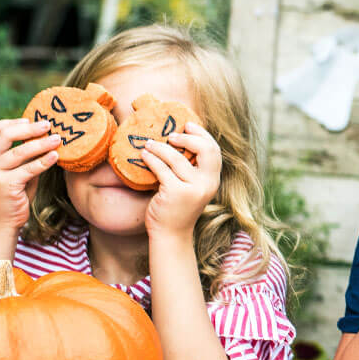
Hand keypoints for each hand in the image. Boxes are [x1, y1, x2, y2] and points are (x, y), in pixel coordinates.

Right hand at [0, 118, 59, 230]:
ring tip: (58, 139)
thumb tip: (47, 140)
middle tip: (48, 124)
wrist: (5, 221)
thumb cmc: (16, 195)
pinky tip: (55, 156)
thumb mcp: (19, 172)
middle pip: (4, 136)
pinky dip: (43, 161)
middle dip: (28, 128)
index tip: (31, 120)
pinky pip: (28, 169)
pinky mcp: (5, 185)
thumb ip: (26, 158)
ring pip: (18, 152)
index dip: (12, 122)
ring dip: (40, 144)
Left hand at [141, 122, 221, 237]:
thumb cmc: (178, 208)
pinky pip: (162, 168)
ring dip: (160, 147)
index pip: (215, 150)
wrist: (171, 234)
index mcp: (213, 181)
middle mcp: (207, 184)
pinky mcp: (176, 192)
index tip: (188, 125)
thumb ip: (192, 169)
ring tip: (149, 144)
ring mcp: (193, 189)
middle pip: (205, 149)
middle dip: (188, 137)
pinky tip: (144, 155)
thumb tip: (180, 139)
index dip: (202, 134)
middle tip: (171, 135)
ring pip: (177, 157)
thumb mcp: (192, 187)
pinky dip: (151, 159)